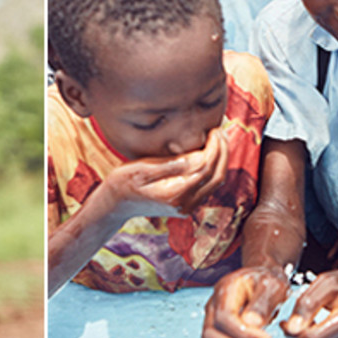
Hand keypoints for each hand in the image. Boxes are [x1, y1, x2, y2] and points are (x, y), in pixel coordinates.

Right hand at [105, 128, 227, 219]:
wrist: (115, 204)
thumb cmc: (124, 182)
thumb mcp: (142, 169)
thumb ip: (171, 165)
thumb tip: (199, 157)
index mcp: (174, 194)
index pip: (205, 168)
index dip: (214, 147)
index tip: (214, 129)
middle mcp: (185, 204)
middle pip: (216, 177)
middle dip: (222, 152)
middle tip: (220, 131)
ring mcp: (187, 207)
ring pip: (216, 182)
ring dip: (221, 159)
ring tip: (219, 138)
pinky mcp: (187, 205)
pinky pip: (209, 186)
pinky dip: (214, 168)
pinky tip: (211, 152)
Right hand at [201, 266, 288, 337]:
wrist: (260, 280)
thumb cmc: (267, 282)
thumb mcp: (273, 286)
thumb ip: (263, 304)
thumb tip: (252, 324)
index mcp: (225, 290)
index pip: (224, 317)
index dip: (243, 334)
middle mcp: (212, 307)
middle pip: (209, 337)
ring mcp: (210, 322)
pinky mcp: (215, 337)